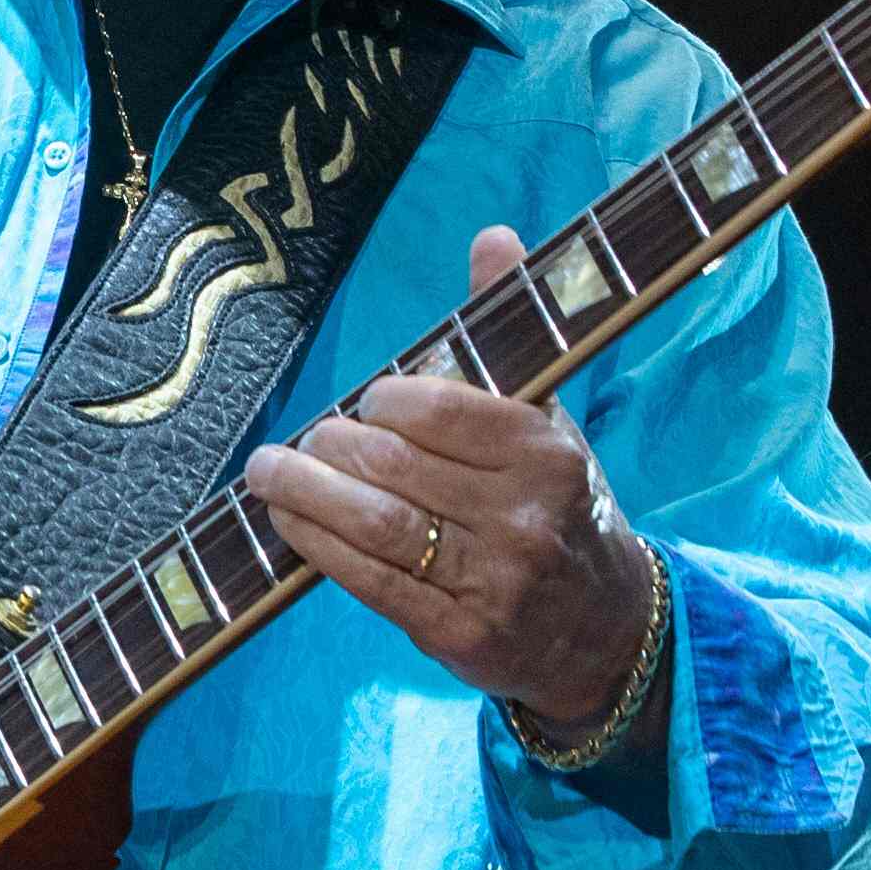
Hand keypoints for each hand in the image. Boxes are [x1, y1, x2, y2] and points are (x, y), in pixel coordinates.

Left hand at [245, 222, 656, 725]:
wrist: (602, 626)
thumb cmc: (556, 503)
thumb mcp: (547, 417)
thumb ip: (506, 331)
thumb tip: (492, 237)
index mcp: (545, 452)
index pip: (438, 409)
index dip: (384, 402)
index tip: (366, 405)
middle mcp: (523, 516)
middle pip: (393, 467)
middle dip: (329, 449)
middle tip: (299, 443)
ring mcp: (493, 581)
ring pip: (374, 524)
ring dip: (304, 495)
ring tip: (268, 474)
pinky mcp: (458, 632)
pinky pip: (368, 580)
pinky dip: (316, 546)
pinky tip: (288, 522)